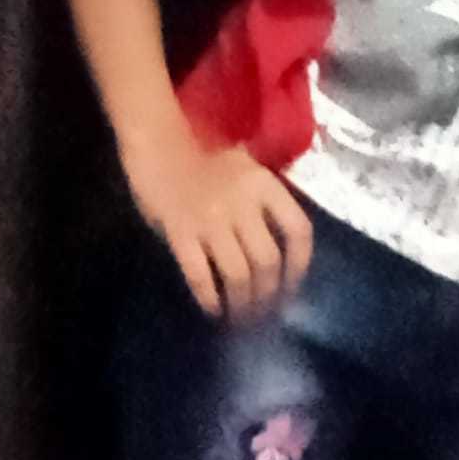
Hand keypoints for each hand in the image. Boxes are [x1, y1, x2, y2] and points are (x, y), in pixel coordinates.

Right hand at [120, 127, 312, 318]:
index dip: (300, 264)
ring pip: (238, 274)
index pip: (298, 230)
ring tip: (241, 319)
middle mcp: (243, 203)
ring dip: (242, 303)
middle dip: (268, 294)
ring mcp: (210, 220)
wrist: (158, 140)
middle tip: (264, 312)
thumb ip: (262, 202)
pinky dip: (209, 298)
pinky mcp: (180, 233)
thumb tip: (277, 248)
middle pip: (267, 261)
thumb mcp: (245, 167)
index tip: (292, 286)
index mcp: (264, 184)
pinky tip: (212, 309)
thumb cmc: (204, 152)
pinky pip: (200, 275)